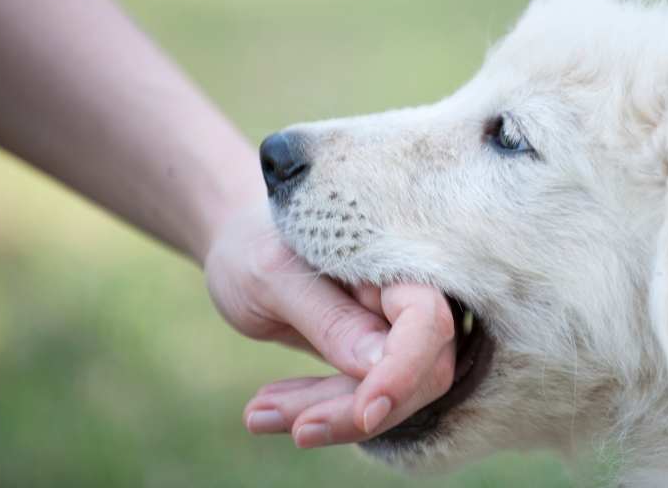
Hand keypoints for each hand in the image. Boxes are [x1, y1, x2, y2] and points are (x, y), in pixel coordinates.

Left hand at [204, 204, 455, 446]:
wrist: (241, 245)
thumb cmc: (254, 246)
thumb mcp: (274, 277)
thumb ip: (329, 319)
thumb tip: (378, 367)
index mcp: (393, 260)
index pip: (427, 321)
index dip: (404, 371)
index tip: (365, 413)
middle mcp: (406, 295)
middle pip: (417, 371)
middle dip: (353, 406)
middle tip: (276, 421)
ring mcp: (393, 328)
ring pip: (389, 394)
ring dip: (326, 414)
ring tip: (255, 414)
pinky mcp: (373, 357)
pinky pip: (361, 396)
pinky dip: (317, 409)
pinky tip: (265, 409)